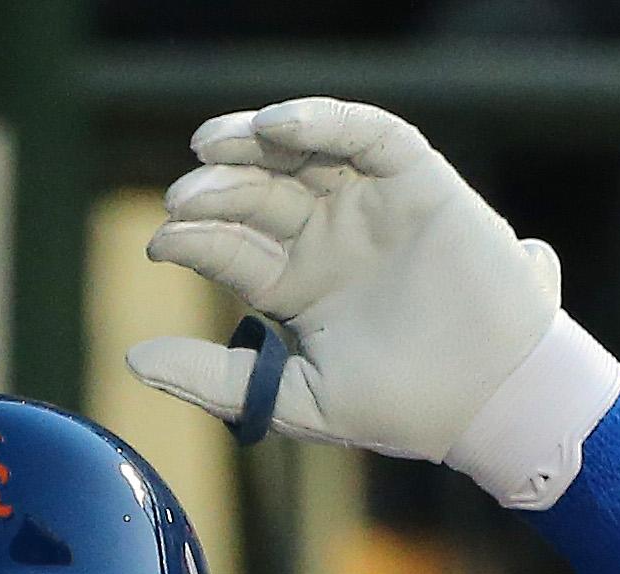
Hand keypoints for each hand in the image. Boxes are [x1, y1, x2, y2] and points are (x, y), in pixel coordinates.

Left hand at [127, 98, 614, 499]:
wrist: (489, 401)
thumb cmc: (398, 406)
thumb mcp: (293, 397)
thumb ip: (214, 379)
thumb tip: (130, 358)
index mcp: (293, 282)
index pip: (230, 247)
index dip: (194, 238)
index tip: (160, 243)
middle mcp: (324, 235)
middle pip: (256, 193)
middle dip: (216, 188)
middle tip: (181, 196)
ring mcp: (368, 203)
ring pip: (301, 153)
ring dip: (254, 140)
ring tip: (212, 143)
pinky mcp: (414, 179)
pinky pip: (367, 134)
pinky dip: (326, 120)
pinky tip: (283, 124)